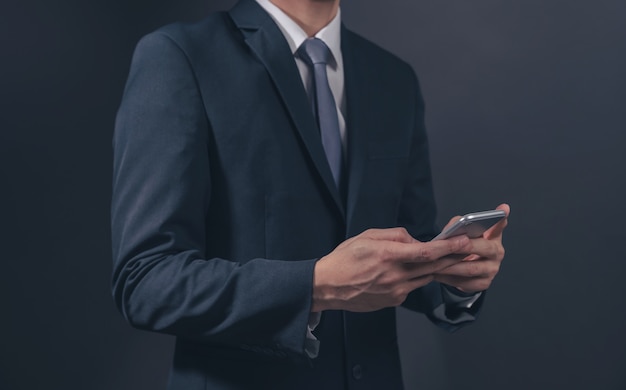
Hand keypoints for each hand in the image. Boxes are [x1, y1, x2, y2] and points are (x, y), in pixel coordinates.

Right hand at [312, 227, 472, 311]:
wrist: (327, 287)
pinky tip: (406, 273)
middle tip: (466, 249)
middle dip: (451, 257)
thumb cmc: (344, 259)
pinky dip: (414, 278)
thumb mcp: (366, 236)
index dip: (448, 247)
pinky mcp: (394, 301)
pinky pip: (412, 287)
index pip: (426, 252)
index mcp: (388, 255)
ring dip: (435, 268)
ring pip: (424, 278)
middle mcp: (395, 275)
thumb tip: (414, 240)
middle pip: (432, 267)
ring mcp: (396, 291)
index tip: (463, 241)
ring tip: (442, 258)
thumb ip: (394, 235)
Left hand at [434, 204, 509, 292]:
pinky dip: (449, 278)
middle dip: (464, 246)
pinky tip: (436, 273)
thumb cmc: (464, 247)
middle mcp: (497, 253)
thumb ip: (458, 225)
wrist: (464, 269)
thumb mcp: (463, 232)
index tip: (503, 209)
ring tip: (436, 262)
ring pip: (471, 268)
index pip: (499, 226)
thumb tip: (453, 228)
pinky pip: (465, 282)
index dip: (501, 219)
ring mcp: (492, 270)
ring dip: (452, 266)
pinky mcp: (483, 284)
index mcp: (493, 237)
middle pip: (484, 249)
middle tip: (449, 245)